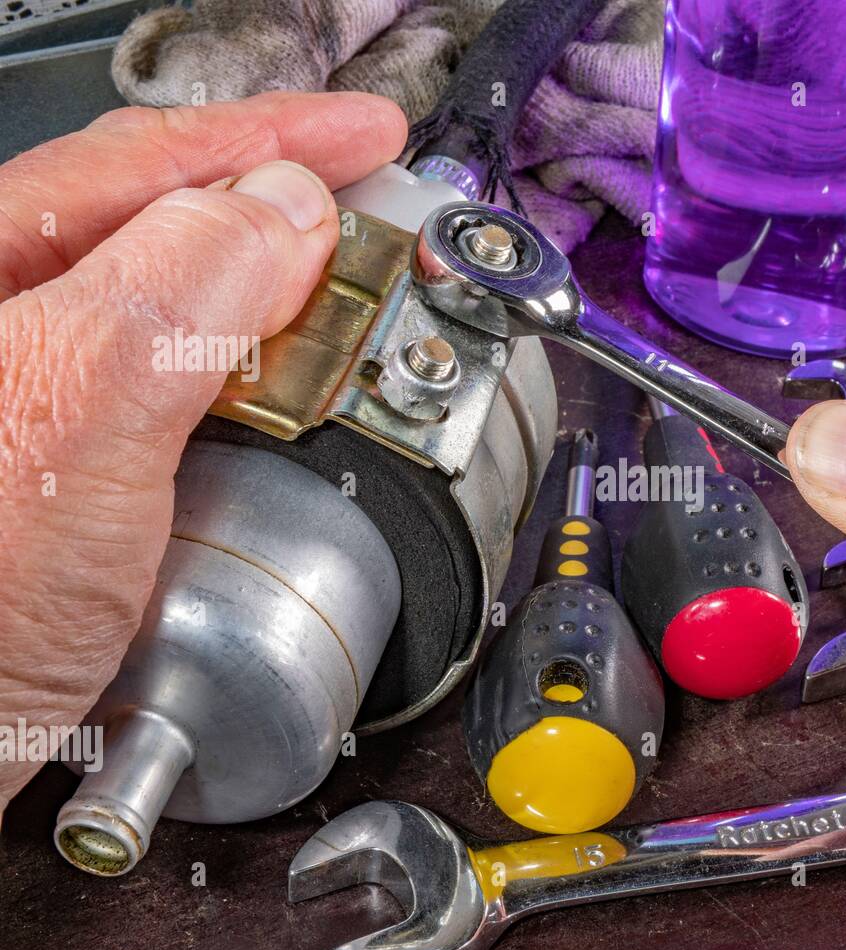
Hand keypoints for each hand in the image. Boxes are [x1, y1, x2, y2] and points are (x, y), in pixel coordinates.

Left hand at [0, 92, 406, 815]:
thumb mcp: (70, 409)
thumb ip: (183, 291)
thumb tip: (286, 210)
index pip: (147, 159)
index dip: (278, 137)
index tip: (374, 135)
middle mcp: (12, 332)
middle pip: (174, 235)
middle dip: (291, 223)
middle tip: (382, 229)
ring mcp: (46, 412)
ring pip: (190, 329)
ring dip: (286, 322)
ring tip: (356, 322)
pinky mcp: (79, 491)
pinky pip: (192, 414)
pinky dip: (262, 411)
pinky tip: (289, 427)